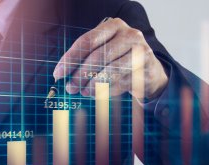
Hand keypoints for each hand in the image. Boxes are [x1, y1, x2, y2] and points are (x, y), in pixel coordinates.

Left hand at [53, 18, 168, 99]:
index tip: (58, 74)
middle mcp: (129, 35)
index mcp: (114, 26)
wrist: (150, 71)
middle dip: (79, 75)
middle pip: (98, 56)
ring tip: (82, 91)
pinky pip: (120, 83)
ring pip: (110, 71)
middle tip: (70, 87)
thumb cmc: (120, 59)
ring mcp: (140, 52)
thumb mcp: (104, 51)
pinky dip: (106, 91)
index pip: (87, 41)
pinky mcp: (145, 70)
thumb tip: (62, 75)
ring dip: (92, 85)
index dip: (70, 59)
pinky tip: (97, 94)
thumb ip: (85, 58)